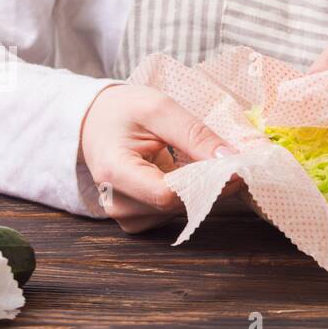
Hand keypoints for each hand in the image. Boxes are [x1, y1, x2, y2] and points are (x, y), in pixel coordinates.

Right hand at [81, 84, 238, 232]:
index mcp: (114, 172)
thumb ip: (195, 134)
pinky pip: (171, 213)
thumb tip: (230, 159)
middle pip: (176, 205)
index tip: (234, 168)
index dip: (206, 184)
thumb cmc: (121, 110)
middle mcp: (116, 202)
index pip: (168, 194)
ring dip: (198, 190)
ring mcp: (124, 215)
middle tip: (228, 161)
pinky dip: (186, 195)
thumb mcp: (159, 109)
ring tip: (196, 162)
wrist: (93, 120)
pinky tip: (182, 175)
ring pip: (178, 212)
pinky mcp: (134, 219)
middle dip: (208, 185)